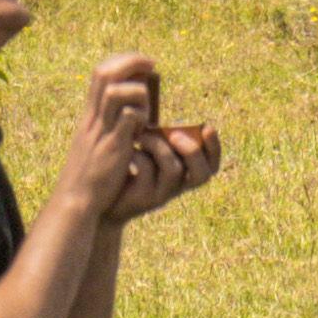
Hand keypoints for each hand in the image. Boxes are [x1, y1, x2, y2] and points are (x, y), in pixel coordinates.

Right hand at [58, 59, 164, 212]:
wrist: (77, 200)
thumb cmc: (91, 175)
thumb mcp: (96, 144)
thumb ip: (111, 126)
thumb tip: (132, 111)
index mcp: (90, 115)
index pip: (100, 73)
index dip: (122, 62)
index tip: (142, 65)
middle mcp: (93, 118)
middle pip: (105, 73)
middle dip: (131, 62)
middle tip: (151, 66)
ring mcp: (102, 131)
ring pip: (116, 92)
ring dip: (137, 92)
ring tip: (147, 109)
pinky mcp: (114, 147)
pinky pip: (129, 118)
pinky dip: (141, 116)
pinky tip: (145, 130)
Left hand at [109, 112, 225, 219]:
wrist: (104, 198)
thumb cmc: (128, 169)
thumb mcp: (149, 153)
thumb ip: (163, 140)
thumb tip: (173, 118)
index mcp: (184, 176)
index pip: (211, 166)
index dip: (214, 148)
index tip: (207, 126)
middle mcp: (177, 188)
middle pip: (202, 174)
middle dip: (193, 150)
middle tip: (175, 134)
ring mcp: (161, 195)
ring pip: (173, 170)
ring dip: (159, 145)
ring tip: (141, 135)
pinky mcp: (142, 198)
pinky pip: (146, 172)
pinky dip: (138, 155)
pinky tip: (128, 150)